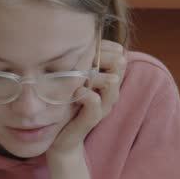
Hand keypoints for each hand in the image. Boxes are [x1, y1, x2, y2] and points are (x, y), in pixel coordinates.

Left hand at [49, 39, 125, 156]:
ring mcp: (100, 107)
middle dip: (114, 61)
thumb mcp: (72, 82)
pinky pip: (95, 107)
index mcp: (104, 83)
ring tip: (98, 73)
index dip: (112, 49)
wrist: (60, 138)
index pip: (117, 60)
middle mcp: (106, 94)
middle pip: (119, 72)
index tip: (99, 40)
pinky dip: (90, 98)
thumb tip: (78, 43)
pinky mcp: (89, 119)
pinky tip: (80, 91)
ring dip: (106, 80)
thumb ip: (79, 65)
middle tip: (106, 52)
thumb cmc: (66, 106)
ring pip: (112, 89)